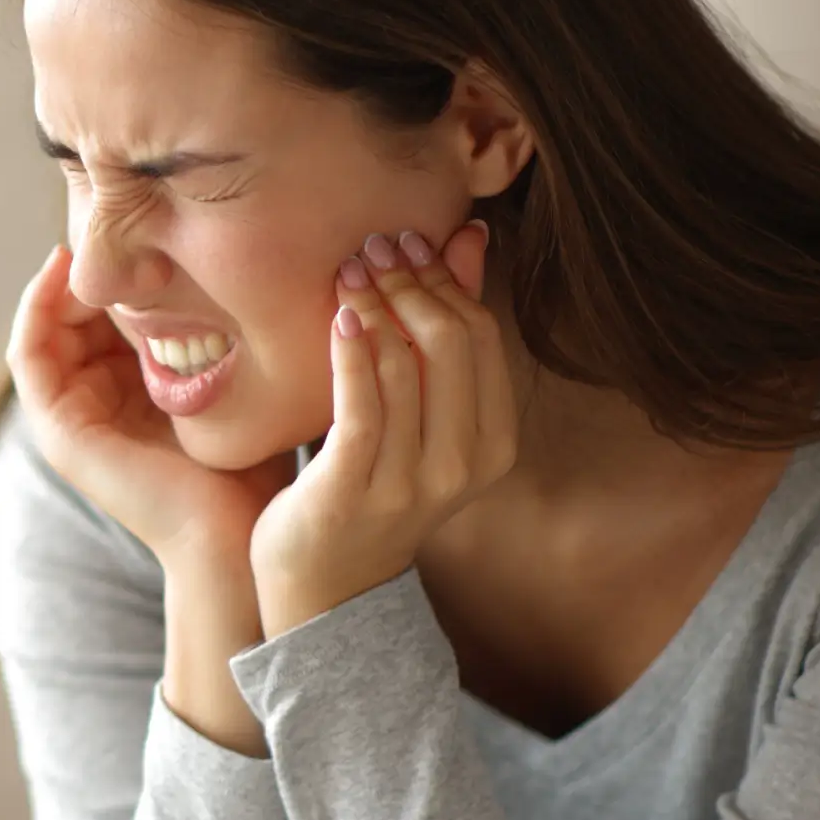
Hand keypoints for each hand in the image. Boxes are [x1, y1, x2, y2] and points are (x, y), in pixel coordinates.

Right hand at [5, 244, 297, 570]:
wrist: (240, 535)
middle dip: (91, 262)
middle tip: (109, 212)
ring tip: (86, 233)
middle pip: (77, 313)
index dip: (122, 264)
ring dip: (61, 277)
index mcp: (135, 391)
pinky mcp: (58, 431)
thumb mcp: (243, 377)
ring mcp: (72, 419)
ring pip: (48, 327)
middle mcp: (97, 402)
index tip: (147, 218)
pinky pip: (29, 356)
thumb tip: (261, 258)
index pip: (112, 313)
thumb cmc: (258, 463)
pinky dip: (38, 309)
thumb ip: (232, 330)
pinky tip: (65, 269)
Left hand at [250, 220, 516, 638]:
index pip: (481, 337)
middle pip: (451, 343)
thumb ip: (448, 329)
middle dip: (412, 283)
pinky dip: (353, 352)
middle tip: (374, 246)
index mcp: (493, 444)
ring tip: (348, 269)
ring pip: (404, 366)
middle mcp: (462, 466)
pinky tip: (340, 317)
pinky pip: (361, 407)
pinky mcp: (354, 490)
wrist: (327, 584)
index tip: (409, 241)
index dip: (446, 279)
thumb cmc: (372, 481)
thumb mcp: (423, 409)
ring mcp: (410, 484)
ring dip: (375, 304)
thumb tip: (470, 235)